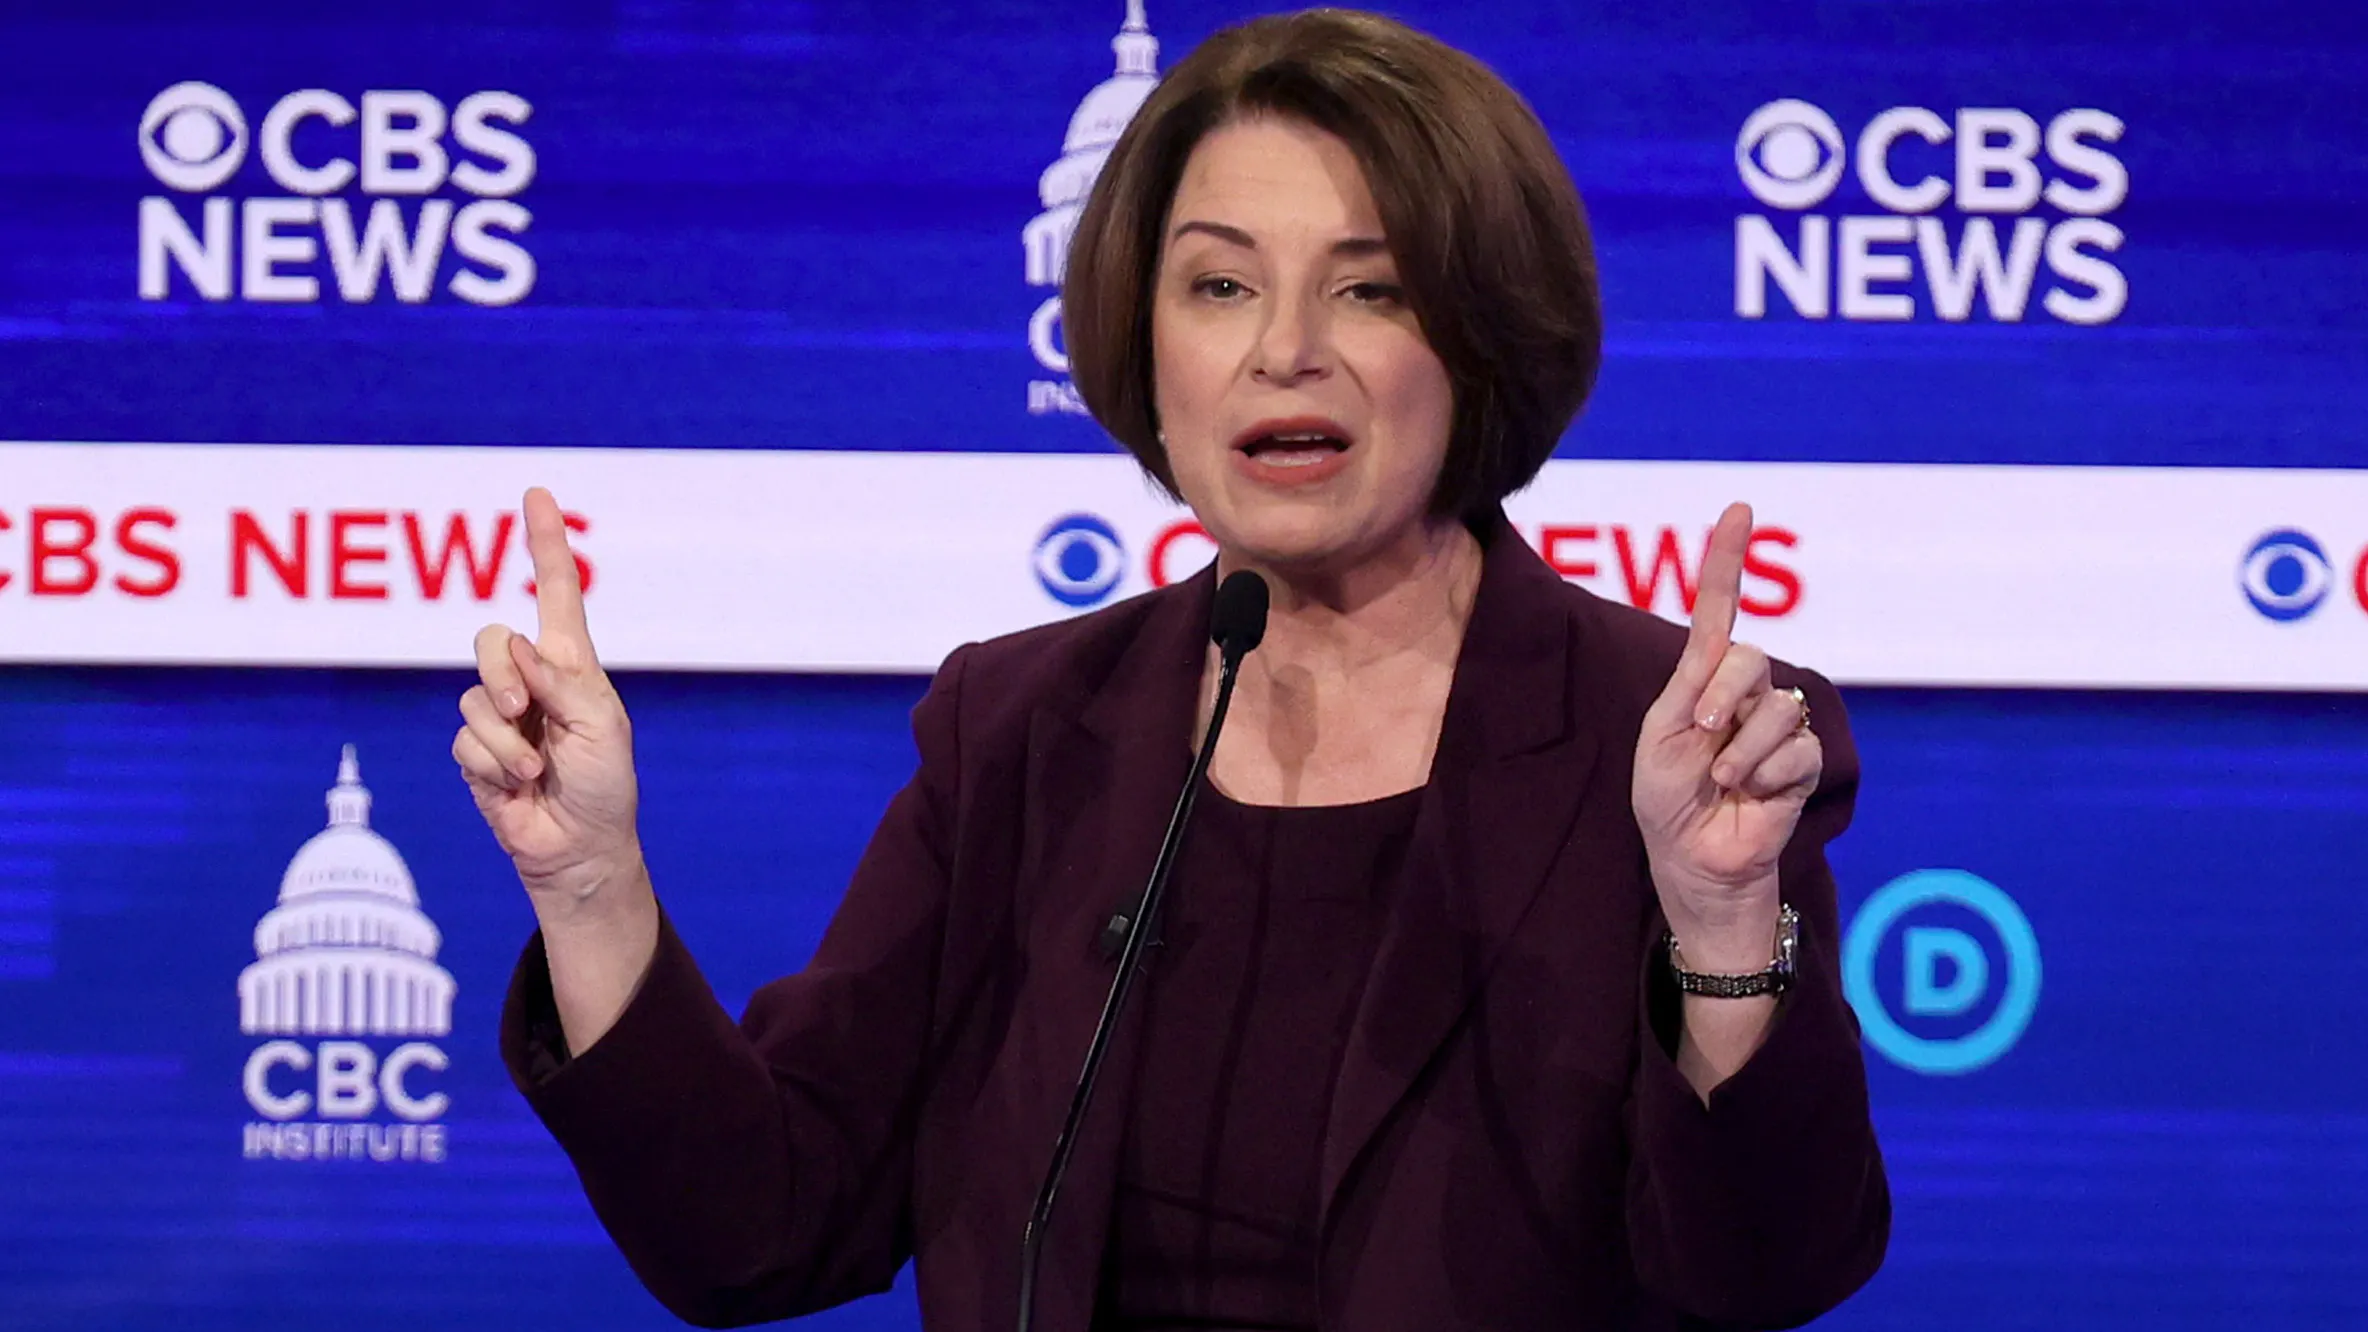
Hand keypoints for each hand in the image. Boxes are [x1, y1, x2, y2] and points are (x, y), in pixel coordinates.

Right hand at [453, 487, 643, 908]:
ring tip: (537, 769)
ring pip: (473, 696)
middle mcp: (531, 680)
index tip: (538, 494)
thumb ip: (563, 683)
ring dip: (506, 739)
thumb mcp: (601, 728)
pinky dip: (494, 764)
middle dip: (502, 673)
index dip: (544, 544)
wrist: (580, 848)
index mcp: (571, 665)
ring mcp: (499, 714)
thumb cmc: (605, 785)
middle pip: (490, 639)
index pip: (555, 593)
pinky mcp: (475, 751)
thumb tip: (520, 646)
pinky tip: (517, 786)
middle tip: (527, 712)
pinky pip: (464, 739)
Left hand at [1630, 502, 1819, 965]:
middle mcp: (1742, 693)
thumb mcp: (1663, 737)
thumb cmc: (1667, 800)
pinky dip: (1765, 775)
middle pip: (1750, 657)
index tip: (1738, 509)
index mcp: (1701, 679)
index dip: (1728, 559)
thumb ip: (1694, 687)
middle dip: (1723, 697)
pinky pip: (1796, 749)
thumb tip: (1730, 652)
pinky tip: (1750, 795)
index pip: (1719, 608)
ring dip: (1740, 751)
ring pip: (1776, 708)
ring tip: (1723, 782)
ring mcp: (1776, 725)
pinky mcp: (1803, 760)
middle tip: (1702, 735)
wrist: (1693, 859)